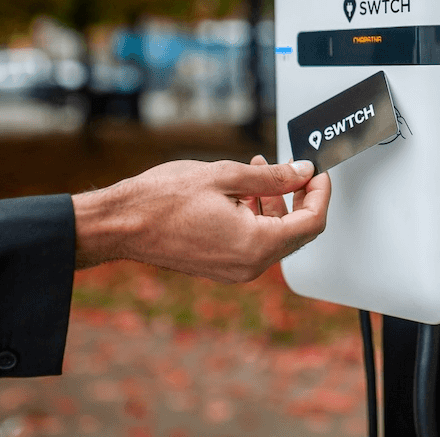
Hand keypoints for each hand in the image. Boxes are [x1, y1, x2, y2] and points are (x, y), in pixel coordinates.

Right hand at [71, 156, 329, 282]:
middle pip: (297, 233)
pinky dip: (258, 217)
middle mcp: (249, 265)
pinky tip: (244, 192)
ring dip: (277, 205)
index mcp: (255, 245)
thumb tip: (302, 173)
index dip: (320, 194)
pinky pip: (254, 243)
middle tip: (297, 170)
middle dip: (301, 198)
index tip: (318, 173)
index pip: (311, 223)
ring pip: (275, 237)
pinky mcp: (221, 267)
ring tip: (263, 171)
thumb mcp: (225, 176)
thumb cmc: (161, 200)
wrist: (119, 224)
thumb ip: (272, 177)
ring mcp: (235, 270)